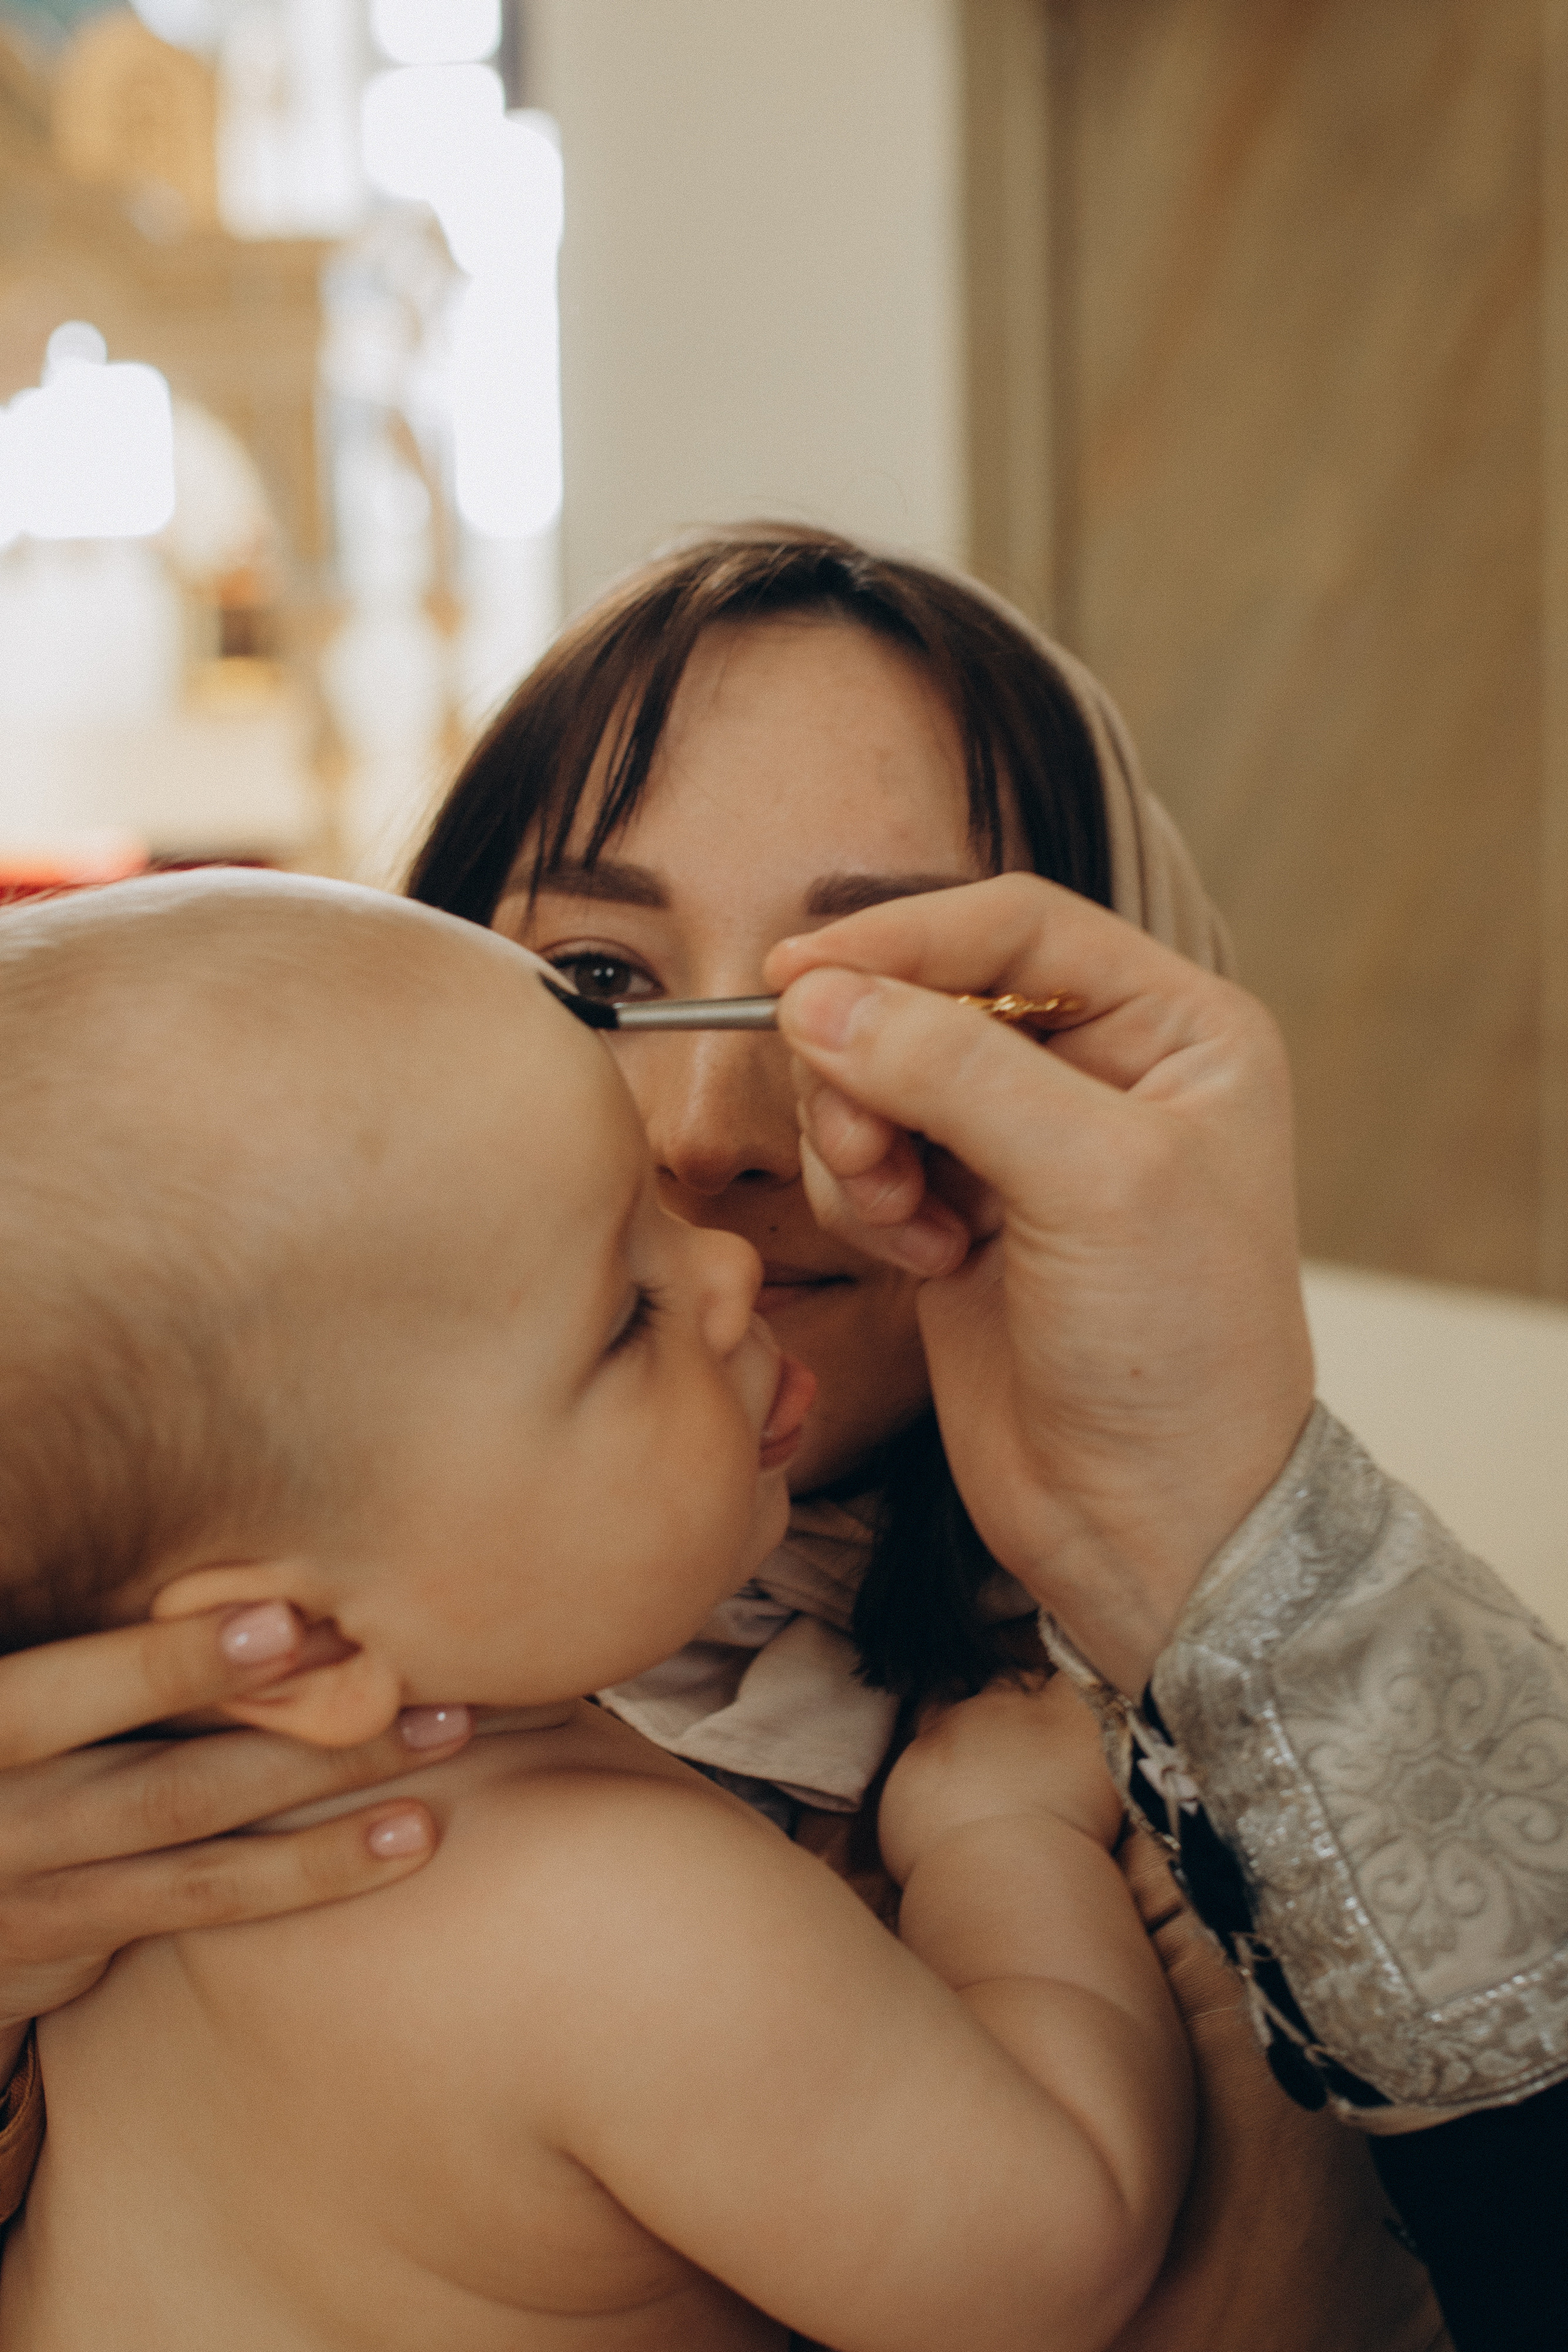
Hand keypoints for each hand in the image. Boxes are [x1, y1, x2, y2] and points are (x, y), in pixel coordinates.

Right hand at [0, 1605, 469, 2062]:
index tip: (282, 1619)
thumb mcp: (20, 1681)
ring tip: (444, 1735)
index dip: (173, 1664)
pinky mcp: (68, 1938)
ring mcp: (27, 1885)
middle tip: (406, 1673)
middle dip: (290, 1726)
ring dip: (333, 1792)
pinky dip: (310, 1870)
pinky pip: (204, 1903)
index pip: (69, 1693)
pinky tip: (403, 1840)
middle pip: (159, 1773)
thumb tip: (262, 1565)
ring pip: (198, 1841)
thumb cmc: (1, 1743)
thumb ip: (92, 1640)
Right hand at [765, 874, 1314, 1691]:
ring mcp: (1023, 1145)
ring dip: (861, 1140)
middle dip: (873, 1063)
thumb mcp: (1091, 1182)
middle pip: (928, 995)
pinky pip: (864, 1157)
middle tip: (861, 1148)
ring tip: (906, 1223)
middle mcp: (1100, 1071)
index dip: (901, 938)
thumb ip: (954, 1073)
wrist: (1152, 1523)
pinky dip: (866, 1198)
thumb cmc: (1177, 1352)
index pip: (1015, 926)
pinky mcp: (960, 1213)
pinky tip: (923, 1262)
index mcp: (1175, 1028)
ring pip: (879, 1075)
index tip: (794, 975)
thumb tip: (816, 996)